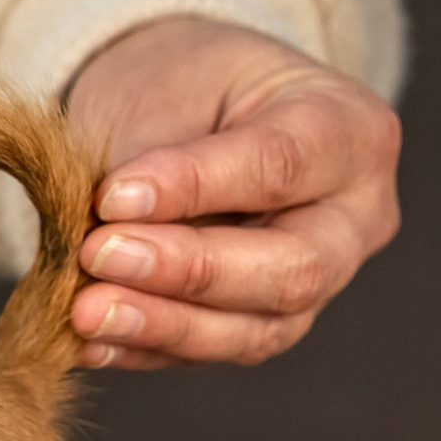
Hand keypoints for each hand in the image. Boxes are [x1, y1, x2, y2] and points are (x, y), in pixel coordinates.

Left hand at [61, 17, 399, 367]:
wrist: (188, 115)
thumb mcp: (170, 87)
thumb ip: (149, 158)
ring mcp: (321, 283)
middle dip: (189, 271)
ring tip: (86, 312)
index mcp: (349, 130)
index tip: (112, 197)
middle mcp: (354, 218)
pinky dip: (146, 349)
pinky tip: (90, 343)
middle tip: (99, 255)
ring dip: (163, 325)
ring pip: (259, 329)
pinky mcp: (268, 325)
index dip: (194, 187)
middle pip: (293, 267)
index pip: (279, 165)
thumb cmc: (186, 87)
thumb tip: (105, 233)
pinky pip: (214, 353)